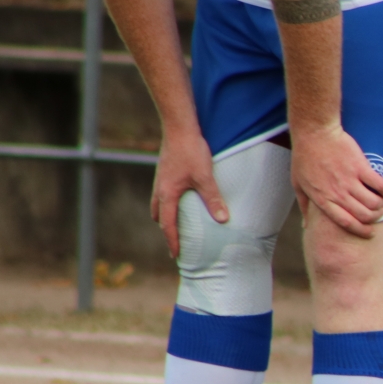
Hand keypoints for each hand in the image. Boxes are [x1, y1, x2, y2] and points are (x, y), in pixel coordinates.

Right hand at [150, 128, 228, 257]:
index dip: (173, 241)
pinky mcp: (165, 172)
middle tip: (176, 244)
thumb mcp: (205, 177)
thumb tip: (223, 220)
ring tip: (176, 226)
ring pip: (159, 205)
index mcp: (167, 195)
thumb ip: (214, 199)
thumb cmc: (191, 152)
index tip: (176, 255)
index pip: (168, 225)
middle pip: (160, 217)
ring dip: (166, 217)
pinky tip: (180, 202)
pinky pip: (162, 194)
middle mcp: (159, 189)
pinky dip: (168, 204)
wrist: (179, 128)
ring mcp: (160, 180)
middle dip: (167, 231)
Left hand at [290, 124, 382, 236]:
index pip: (346, 223)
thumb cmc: (304, 157)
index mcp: (323, 200)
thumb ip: (305, 207)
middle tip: (378, 213)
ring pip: (374, 203)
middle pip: (364, 215)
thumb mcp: (298, 184)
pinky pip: (380, 185)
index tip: (370, 233)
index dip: (361, 230)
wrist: (314, 132)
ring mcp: (350, 180)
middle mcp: (338, 193)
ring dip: (382, 205)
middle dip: (375, 218)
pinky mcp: (360, 167)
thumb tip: (306, 226)